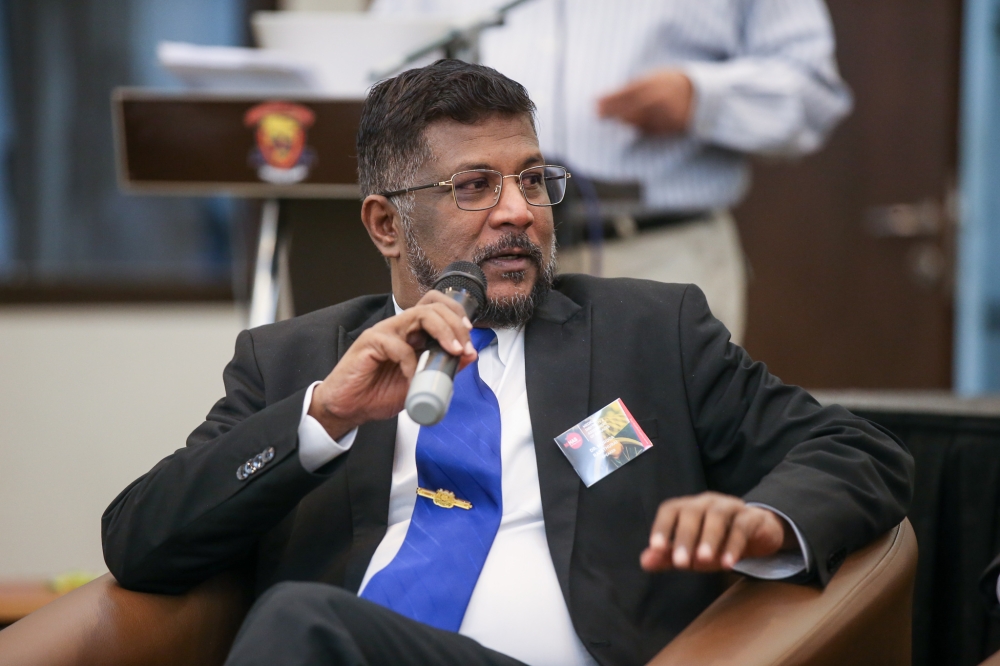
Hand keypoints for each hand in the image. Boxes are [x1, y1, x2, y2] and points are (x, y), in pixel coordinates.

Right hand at [308, 291, 477, 439]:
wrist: (350, 409)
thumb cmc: (378, 394)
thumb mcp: (420, 383)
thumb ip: (443, 368)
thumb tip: (469, 356)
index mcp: (411, 333)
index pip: (436, 306)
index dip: (456, 316)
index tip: (468, 340)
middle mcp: (399, 327)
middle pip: (433, 307)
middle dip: (456, 324)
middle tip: (464, 348)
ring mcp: (384, 332)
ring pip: (419, 315)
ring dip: (443, 331)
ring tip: (453, 351)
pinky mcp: (370, 342)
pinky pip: (397, 345)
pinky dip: (411, 361)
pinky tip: (412, 377)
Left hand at [597, 69, 693, 134]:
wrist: (701, 96)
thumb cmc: (672, 82)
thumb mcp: (656, 77)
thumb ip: (637, 85)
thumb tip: (613, 95)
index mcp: (656, 84)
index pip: (627, 93)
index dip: (610, 99)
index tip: (595, 102)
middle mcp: (659, 101)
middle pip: (629, 109)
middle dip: (611, 111)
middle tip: (598, 113)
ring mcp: (663, 116)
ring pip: (636, 121)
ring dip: (621, 119)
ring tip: (608, 117)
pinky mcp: (667, 128)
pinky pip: (647, 129)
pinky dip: (635, 125)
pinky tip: (626, 122)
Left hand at [640, 492, 795, 572]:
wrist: (757, 535)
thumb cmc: (716, 542)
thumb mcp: (692, 552)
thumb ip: (668, 556)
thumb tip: (644, 561)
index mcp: (688, 507)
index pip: (670, 509)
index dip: (662, 527)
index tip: (656, 548)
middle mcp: (707, 502)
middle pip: (692, 512)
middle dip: (685, 537)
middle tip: (681, 563)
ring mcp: (730, 507)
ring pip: (717, 516)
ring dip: (709, 538)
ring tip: (704, 561)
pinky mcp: (752, 518)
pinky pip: (741, 527)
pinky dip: (734, 545)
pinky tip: (728, 564)